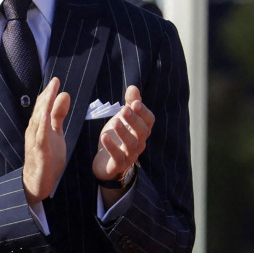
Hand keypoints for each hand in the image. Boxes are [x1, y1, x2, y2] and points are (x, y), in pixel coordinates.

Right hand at [23, 77, 69, 205]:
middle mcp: (34, 132)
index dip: (48, 93)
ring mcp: (35, 142)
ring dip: (43, 107)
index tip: (56, 80)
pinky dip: (41, 126)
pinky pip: (40, 138)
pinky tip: (44, 116)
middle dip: (46, 96)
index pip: (43, 106)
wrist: (38, 183)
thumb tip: (64, 94)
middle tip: (54, 82)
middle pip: (39, 111)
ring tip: (49, 94)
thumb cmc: (46, 157)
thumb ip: (58, 115)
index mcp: (39, 126)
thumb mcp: (56, 133)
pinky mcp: (39, 153)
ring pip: (38, 122)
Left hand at [94, 85, 154, 200]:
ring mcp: (130, 155)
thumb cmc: (117, 137)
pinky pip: (117, 157)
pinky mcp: (118, 165)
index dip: (143, 112)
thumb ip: (129, 103)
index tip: (134, 103)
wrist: (105, 162)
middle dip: (134, 120)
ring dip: (124, 132)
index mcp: (141, 131)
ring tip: (115, 121)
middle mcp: (139, 143)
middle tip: (124, 110)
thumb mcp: (122, 118)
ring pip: (132, 145)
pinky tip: (104, 137)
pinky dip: (112, 147)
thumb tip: (133, 87)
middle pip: (143, 132)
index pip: (149, 121)